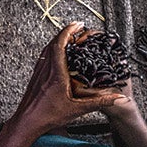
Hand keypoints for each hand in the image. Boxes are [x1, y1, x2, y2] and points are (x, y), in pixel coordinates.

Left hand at [13, 23, 127, 134]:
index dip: (68, 32)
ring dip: (58, 40)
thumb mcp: (77, 109)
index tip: (77, 24)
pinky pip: (44, 57)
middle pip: (53, 43)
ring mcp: (38, 72)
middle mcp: (45, 70)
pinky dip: (52, 50)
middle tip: (77, 27)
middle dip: (66, 33)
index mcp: (56, 74)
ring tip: (69, 37)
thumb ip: (99, 102)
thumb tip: (119, 98)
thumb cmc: (48, 116)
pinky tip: (57, 54)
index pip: (60, 46)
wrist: (26, 122)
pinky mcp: (35, 77)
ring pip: (47, 50)